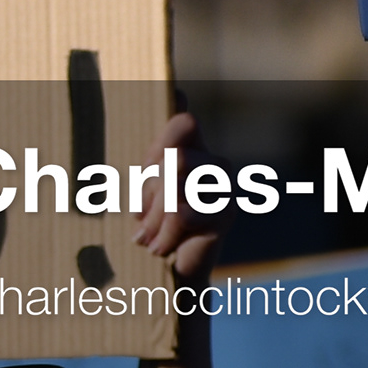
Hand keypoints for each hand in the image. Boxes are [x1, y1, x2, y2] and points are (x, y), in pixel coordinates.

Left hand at [134, 110, 226, 283]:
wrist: (169, 275)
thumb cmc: (148, 226)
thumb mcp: (140, 185)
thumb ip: (153, 149)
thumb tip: (178, 92)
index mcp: (193, 148)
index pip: (184, 123)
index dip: (158, 147)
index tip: (145, 172)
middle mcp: (214, 162)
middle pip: (174, 158)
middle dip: (149, 191)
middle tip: (140, 217)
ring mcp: (225, 187)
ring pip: (175, 185)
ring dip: (153, 217)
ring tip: (147, 237)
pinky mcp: (227, 214)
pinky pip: (182, 213)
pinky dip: (163, 234)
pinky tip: (161, 248)